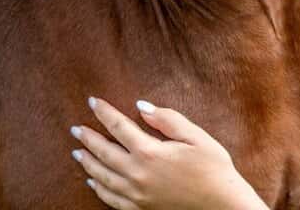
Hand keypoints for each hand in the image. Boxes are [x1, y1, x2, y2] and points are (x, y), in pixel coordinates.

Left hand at [69, 97, 267, 209]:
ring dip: (88, 163)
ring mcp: (138, 195)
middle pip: (104, 152)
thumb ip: (167, 119)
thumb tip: (141, 106)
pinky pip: (112, 199)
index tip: (92, 101)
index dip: (103, 112)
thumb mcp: (196, 137)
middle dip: (87, 138)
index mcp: (150, 153)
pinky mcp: (141, 209)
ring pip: (103, 177)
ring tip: (76, 152)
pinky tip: (92, 181)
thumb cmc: (214, 169)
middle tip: (75, 129)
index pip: (118, 126)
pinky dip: (99, 189)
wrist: (224, 207)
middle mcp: (139, 174)